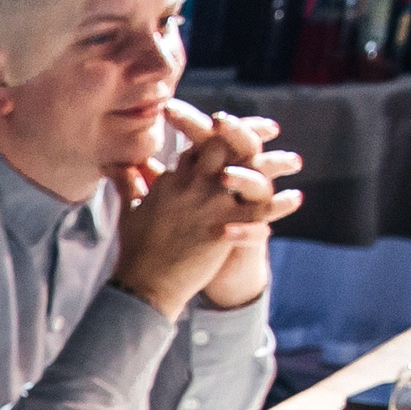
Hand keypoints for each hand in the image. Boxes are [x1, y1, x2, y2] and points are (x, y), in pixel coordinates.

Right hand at [107, 104, 301, 318]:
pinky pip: (260, 212)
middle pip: (225, 145)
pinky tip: (295, 198)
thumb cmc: (135, 249)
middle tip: (271, 127)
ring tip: (295, 161)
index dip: (218, 131)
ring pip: (250, 173)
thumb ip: (128, 183)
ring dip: (275, 164)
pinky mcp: (225, 228)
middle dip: (248, 132)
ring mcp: (211, 206)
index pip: (199, 144)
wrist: (144, 284)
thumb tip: (115, 166)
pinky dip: (279, 205)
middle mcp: (193, 186)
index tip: (231, 125)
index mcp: (172, 180)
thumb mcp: (129, 209)